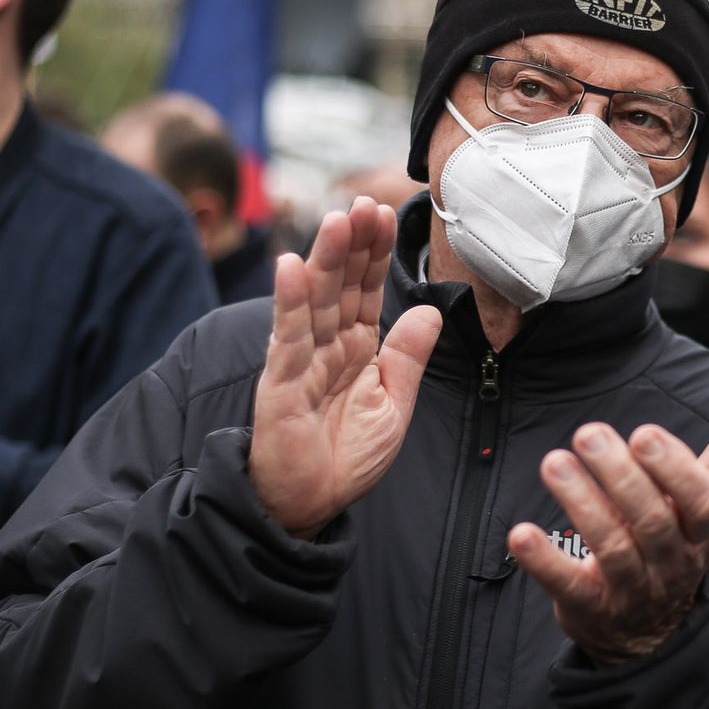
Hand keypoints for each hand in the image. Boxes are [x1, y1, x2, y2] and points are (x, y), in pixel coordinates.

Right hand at [249, 197, 442, 537]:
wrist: (310, 505)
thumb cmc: (346, 458)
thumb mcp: (393, 406)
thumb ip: (407, 358)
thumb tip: (428, 310)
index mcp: (355, 349)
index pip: (366, 292)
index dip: (375, 255)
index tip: (386, 216)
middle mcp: (325, 347)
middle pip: (339, 286)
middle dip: (353, 245)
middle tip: (364, 203)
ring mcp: (300, 362)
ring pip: (314, 302)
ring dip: (324, 260)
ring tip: (336, 221)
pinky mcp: (280, 385)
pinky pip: (286, 339)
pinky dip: (288, 303)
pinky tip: (291, 268)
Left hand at [508, 402, 708, 664]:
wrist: (652, 631)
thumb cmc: (677, 544)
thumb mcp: (707, 506)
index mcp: (702, 533)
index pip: (702, 504)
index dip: (676, 470)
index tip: (644, 432)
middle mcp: (672, 563)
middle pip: (652, 522)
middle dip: (620, 476)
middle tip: (588, 433)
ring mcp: (632, 590)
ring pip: (612, 548)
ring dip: (581, 504)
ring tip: (554, 463)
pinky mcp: (590, 608)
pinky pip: (569, 586)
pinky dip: (544, 562)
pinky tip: (520, 533)